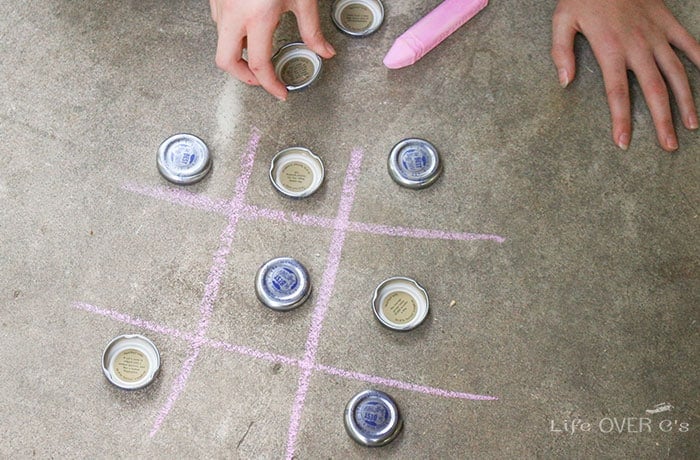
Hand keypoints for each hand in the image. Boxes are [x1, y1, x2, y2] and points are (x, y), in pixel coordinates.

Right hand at [210, 0, 335, 99]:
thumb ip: (312, 29)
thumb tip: (324, 51)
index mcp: (258, 16)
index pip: (260, 65)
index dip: (270, 85)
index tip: (280, 92)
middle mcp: (234, 13)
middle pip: (226, 62)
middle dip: (244, 76)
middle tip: (261, 79)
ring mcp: (221, 4)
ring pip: (221, 42)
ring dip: (239, 53)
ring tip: (259, 51)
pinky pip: (220, 24)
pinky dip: (234, 34)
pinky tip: (251, 28)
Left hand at [552, 0, 698, 150]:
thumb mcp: (562, 20)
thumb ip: (561, 52)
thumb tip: (564, 82)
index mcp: (610, 49)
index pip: (617, 93)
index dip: (621, 119)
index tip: (624, 143)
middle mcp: (638, 46)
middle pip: (654, 90)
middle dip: (663, 120)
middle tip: (669, 146)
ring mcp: (657, 34)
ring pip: (677, 72)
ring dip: (686, 100)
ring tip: (692, 125)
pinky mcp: (668, 21)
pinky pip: (689, 43)